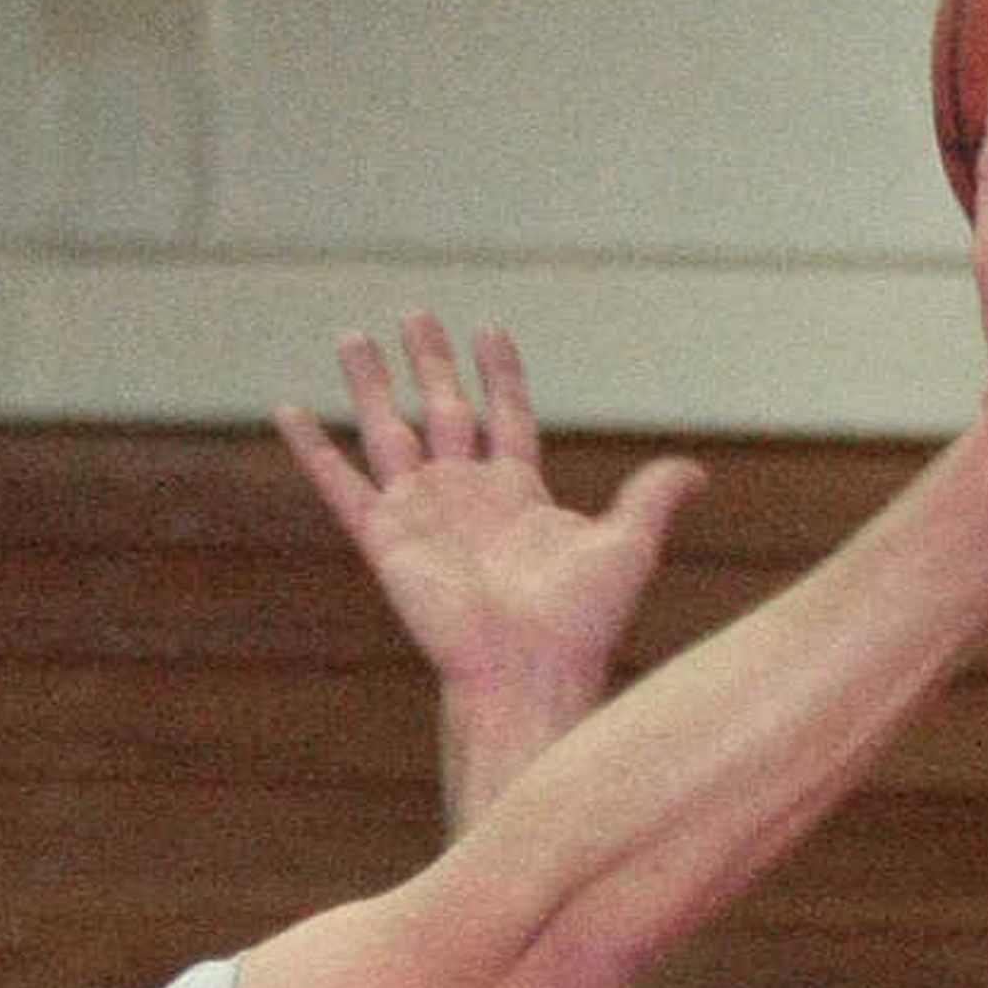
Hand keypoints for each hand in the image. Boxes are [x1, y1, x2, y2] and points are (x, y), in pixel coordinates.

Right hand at [278, 317, 703, 725]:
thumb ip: (654, 497)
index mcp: (518, 492)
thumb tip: (698, 472)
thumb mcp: (630, 544)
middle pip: (443, 411)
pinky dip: (313, 450)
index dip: (498, 373)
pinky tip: (288, 412)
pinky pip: (341, 484)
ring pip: (388, 431)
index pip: (505, 414)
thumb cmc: (581, 622)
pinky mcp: (387, 537)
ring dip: (370, 384)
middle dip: (430, 362)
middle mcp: (466, 496)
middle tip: (415, 316)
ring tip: (353, 336)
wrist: (529, 671)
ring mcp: (423, 513)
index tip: (488, 331)